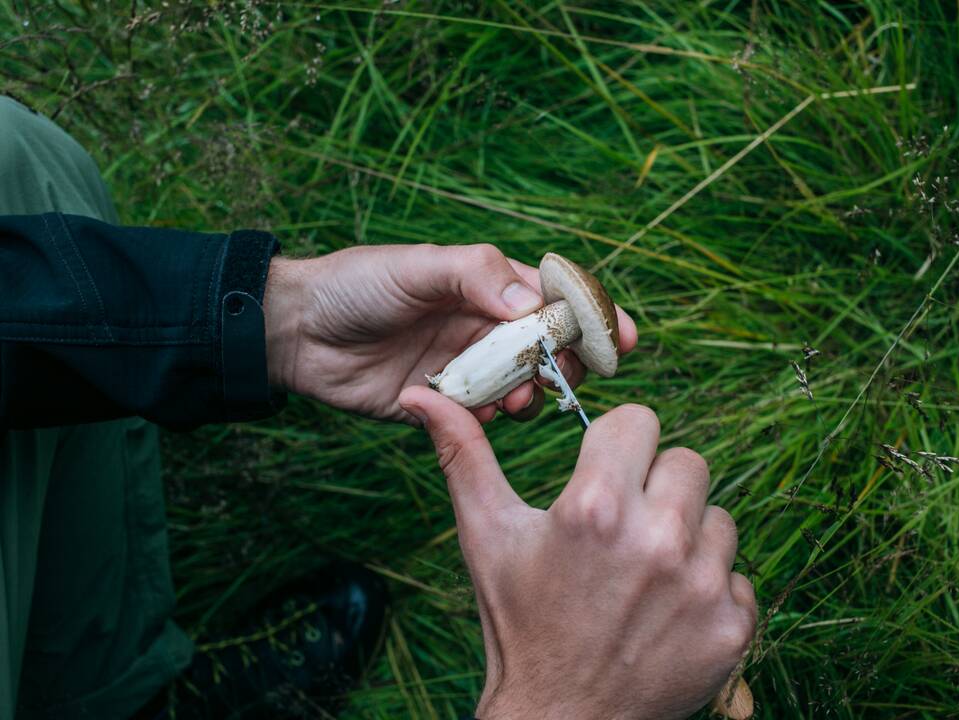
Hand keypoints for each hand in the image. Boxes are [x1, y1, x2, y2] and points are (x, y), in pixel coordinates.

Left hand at [263, 243, 636, 422]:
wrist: (297, 333)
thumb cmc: (358, 285)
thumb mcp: (418, 266)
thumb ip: (476, 275)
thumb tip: (534, 303)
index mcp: (488, 287)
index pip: (555, 299)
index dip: (592, 318)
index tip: (623, 340)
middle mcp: (485, 328)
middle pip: (549, 349)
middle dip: (565, 364)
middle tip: (562, 376)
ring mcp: (467, 368)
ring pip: (523, 387)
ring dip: (530, 395)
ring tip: (515, 398)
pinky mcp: (444, 405)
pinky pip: (482, 419)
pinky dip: (488, 420)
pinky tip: (475, 415)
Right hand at [397, 388, 756, 719]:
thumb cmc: (519, 621)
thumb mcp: (488, 536)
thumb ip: (464, 455)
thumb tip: (421, 394)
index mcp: (595, 507)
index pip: (639, 421)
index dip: (617, 446)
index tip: (603, 476)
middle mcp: (656, 539)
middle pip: (687, 462)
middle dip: (656, 487)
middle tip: (623, 530)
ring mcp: (701, 585)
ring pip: (717, 517)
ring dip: (687, 539)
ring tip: (644, 576)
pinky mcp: (731, 625)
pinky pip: (738, 575)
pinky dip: (710, 592)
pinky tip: (668, 613)